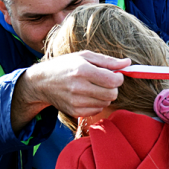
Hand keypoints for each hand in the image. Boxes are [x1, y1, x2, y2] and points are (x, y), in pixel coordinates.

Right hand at [11, 51, 130, 132]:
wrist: (41, 83)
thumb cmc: (64, 66)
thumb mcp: (84, 56)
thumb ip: (108, 61)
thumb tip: (128, 63)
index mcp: (82, 70)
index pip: (113, 81)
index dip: (118, 78)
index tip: (114, 75)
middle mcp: (79, 87)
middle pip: (112, 94)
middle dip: (112, 88)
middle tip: (104, 82)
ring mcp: (76, 102)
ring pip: (106, 103)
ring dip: (105, 96)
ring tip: (94, 88)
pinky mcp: (74, 112)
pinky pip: (96, 110)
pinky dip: (96, 103)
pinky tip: (87, 96)